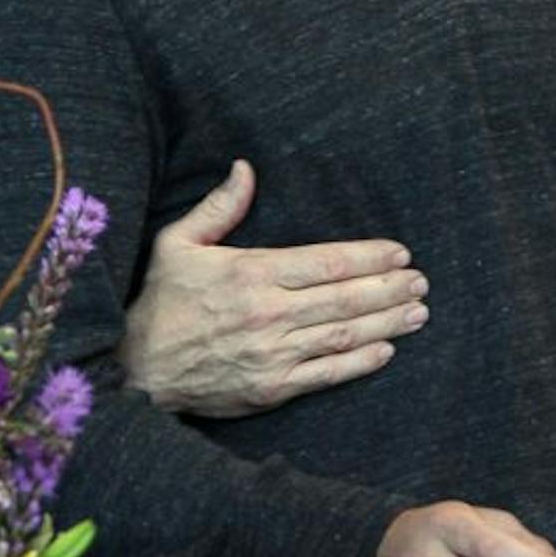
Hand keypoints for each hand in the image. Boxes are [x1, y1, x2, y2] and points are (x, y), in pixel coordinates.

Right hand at [121, 159, 426, 415]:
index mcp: (252, 273)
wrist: (134, 370)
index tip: (400, 252)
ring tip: (418, 311)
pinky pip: (326, 374)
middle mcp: (269, 313)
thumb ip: (218, 207)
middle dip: (390, 288)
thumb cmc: (160, 302)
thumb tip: (245, 168)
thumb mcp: (177, 244)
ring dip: (387, 322)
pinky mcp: (271, 388)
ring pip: (343, 334)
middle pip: (345, 298)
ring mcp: (272, 354)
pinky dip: (360, 363)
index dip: (369, 257)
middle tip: (422, 281)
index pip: (327, 262)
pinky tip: (387, 350)